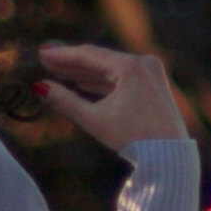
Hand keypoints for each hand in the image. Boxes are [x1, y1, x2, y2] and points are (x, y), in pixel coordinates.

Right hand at [34, 42, 188, 156]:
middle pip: (100, 60)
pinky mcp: (153, 84)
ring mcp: (151, 72)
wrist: (170, 157)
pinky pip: (122, 78)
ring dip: (86, 73)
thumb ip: (66, 101)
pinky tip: (84, 83)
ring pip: (110, 69)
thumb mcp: (95, 120)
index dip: (63, 55)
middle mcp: (143, 63)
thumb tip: (40, 88)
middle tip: (46, 60)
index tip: (42, 53)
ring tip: (60, 72)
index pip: (89, 55)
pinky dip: (103, 82)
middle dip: (72, 63)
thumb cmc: (133, 139)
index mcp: (131, 66)